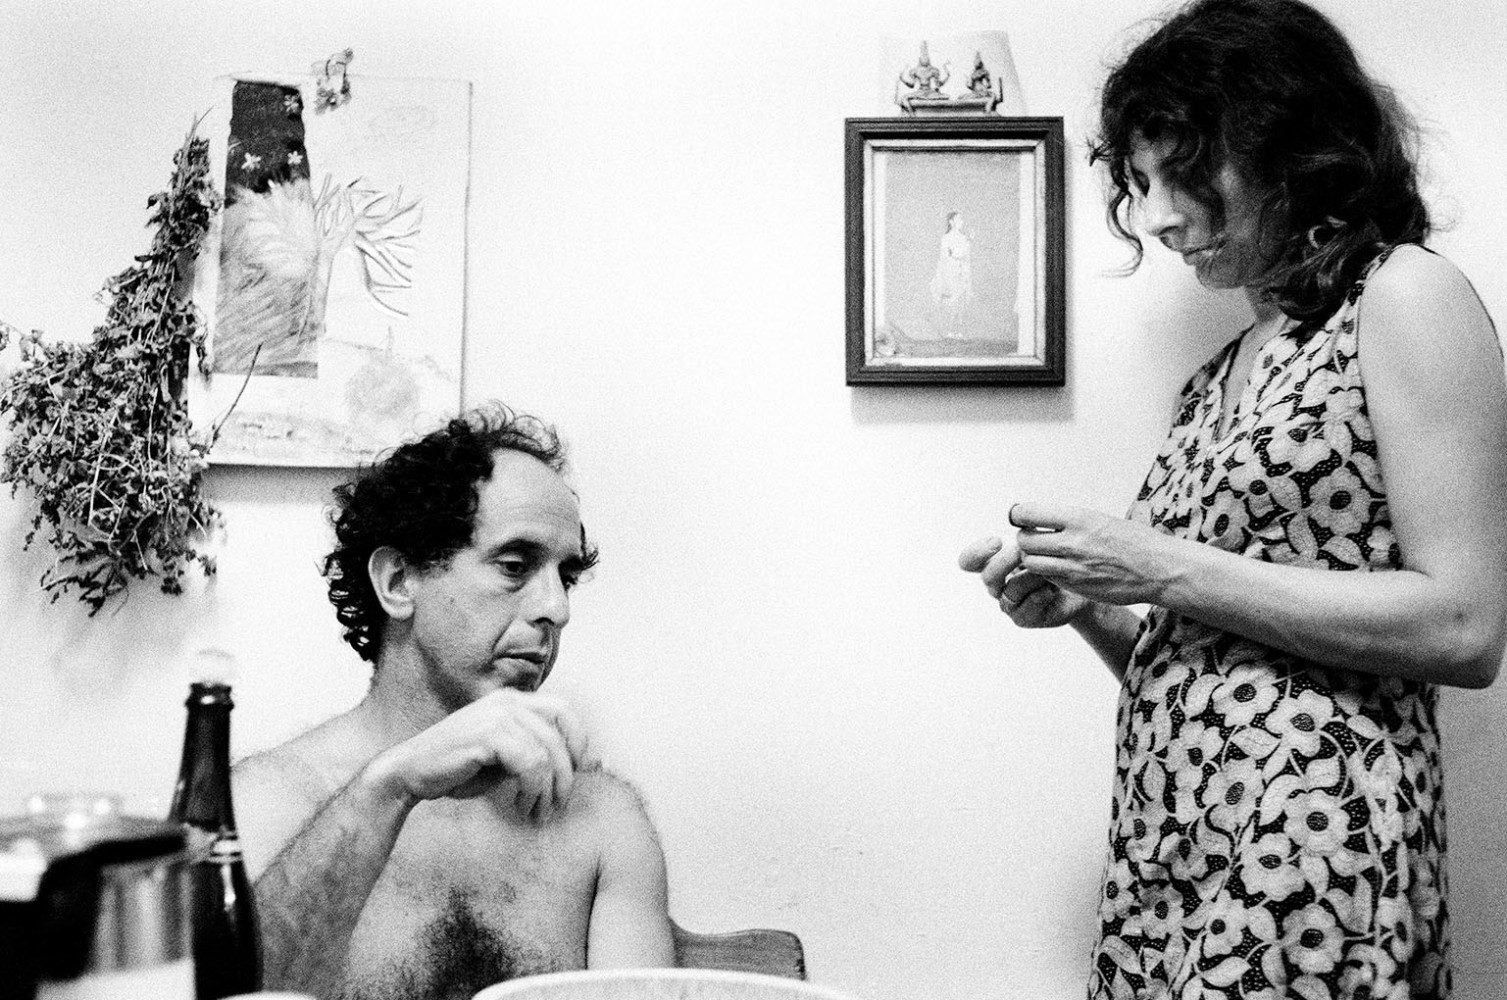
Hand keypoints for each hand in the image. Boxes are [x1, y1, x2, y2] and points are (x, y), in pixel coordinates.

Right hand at [375, 690, 592, 821]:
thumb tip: (569, 766)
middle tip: (557, 804)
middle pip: (561, 733)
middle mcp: (508, 702)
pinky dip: (533, 789)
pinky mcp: (488, 734)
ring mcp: (498, 715)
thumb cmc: (457, 769)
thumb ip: (531, 751)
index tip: (575, 773)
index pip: (564, 710)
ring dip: (548, 790)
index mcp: (513, 701)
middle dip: (566, 774)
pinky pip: (531, 763)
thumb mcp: (503, 757)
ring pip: (547, 753)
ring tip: (537, 812)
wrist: (411, 774)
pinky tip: (521, 804)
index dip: (578, 741)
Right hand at [958, 535, 1090, 627]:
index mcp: (994, 565)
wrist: (1080, 588)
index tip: (997, 541)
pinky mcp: (1024, 618)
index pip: (968, 561)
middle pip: (987, 577)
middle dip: (1004, 561)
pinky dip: (1040, 594)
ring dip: (1029, 576)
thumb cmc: (1057, 561)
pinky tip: (1052, 587)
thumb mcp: (1042, 543)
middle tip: (1022, 551)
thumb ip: (1028, 534)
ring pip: (1010, 591)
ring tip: (1047, 568)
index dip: (976, 553)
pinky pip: (1027, 607)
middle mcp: (997, 586)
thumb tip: (1022, 517)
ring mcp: (1009, 604)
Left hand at [1007, 501, 1175, 606]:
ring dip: (1032, 558)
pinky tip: (1059, 569)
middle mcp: (1072, 541)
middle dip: (1025, 538)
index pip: (1028, 513)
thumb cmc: (1135, 541)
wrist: (1159, 570)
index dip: (1020, 515)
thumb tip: (1044, 517)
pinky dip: (1046, 574)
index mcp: (1079, 518)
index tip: (1023, 517)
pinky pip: (1047, 578)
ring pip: (1030, 562)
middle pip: (1024, 539)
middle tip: (1034, 538)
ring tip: (1045, 555)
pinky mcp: (1076, 586)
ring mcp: (1072, 566)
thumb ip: (1071, 521)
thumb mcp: (1101, 519)